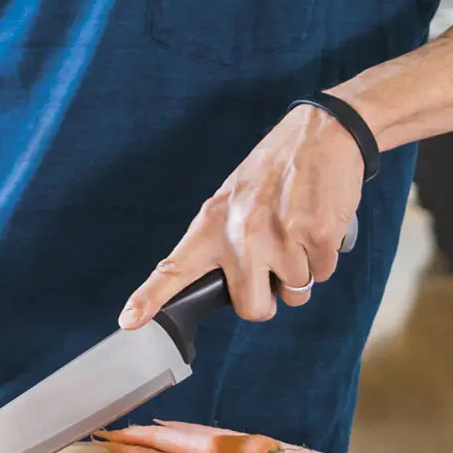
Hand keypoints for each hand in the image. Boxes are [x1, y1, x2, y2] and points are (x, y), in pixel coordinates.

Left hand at [118, 104, 364, 327]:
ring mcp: (281, 237)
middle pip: (252, 308)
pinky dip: (322, 259)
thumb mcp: (234, 197)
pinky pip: (321, 275)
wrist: (322, 133)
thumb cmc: (277, 167)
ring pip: (295, 293)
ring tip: (298, 230)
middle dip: (266, 298)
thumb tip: (226, 281)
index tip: (130, 320)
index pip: (174, 267)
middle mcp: (241, 234)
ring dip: (300, 271)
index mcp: (212, 222)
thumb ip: (222, 238)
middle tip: (272, 270)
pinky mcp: (317, 237)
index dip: (150, 298)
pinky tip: (317, 226)